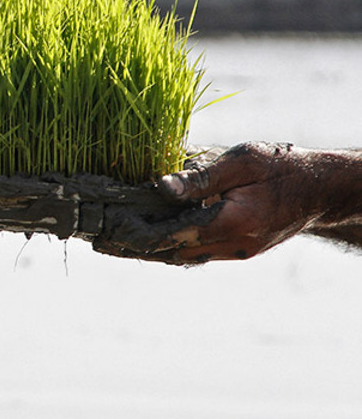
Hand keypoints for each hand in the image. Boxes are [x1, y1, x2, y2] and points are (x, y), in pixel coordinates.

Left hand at [95, 142, 361, 263]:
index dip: (134, 234)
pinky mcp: (236, 251)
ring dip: (147, 252)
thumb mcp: (241, 161)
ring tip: (112, 245)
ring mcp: (234, 252)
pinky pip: (195, 254)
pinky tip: (148, 243)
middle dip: (132, 248)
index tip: (106, 230)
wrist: (321, 190)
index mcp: (229, 223)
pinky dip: (169, 249)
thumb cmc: (282, 166)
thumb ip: (199, 177)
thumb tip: (158, 187)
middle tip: (97, 243)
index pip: (169, 236)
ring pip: (180, 257)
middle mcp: (229, 245)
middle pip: (168, 253)